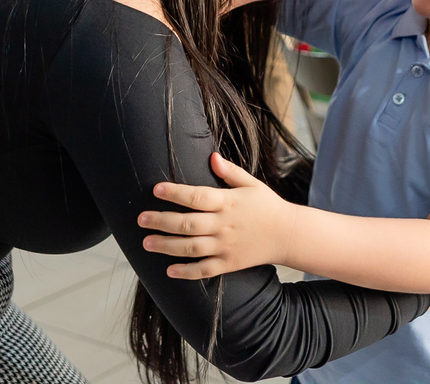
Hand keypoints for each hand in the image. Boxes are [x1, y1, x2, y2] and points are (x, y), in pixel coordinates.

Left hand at [137, 153, 297, 278]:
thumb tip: (211, 156)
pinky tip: (169, 271)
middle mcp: (224, 225)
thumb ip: (230, 172)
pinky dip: (187, 272)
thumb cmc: (267, 205)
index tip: (156, 189)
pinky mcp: (230, 263)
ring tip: (146, 243)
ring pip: (191, 248)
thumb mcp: (251, 184)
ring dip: (167, 246)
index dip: (176, 193)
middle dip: (161, 221)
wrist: (288, 234)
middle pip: (188, 223)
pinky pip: (204, 269)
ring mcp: (226, 246)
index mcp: (228, 202)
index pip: (197, 196)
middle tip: (140, 220)